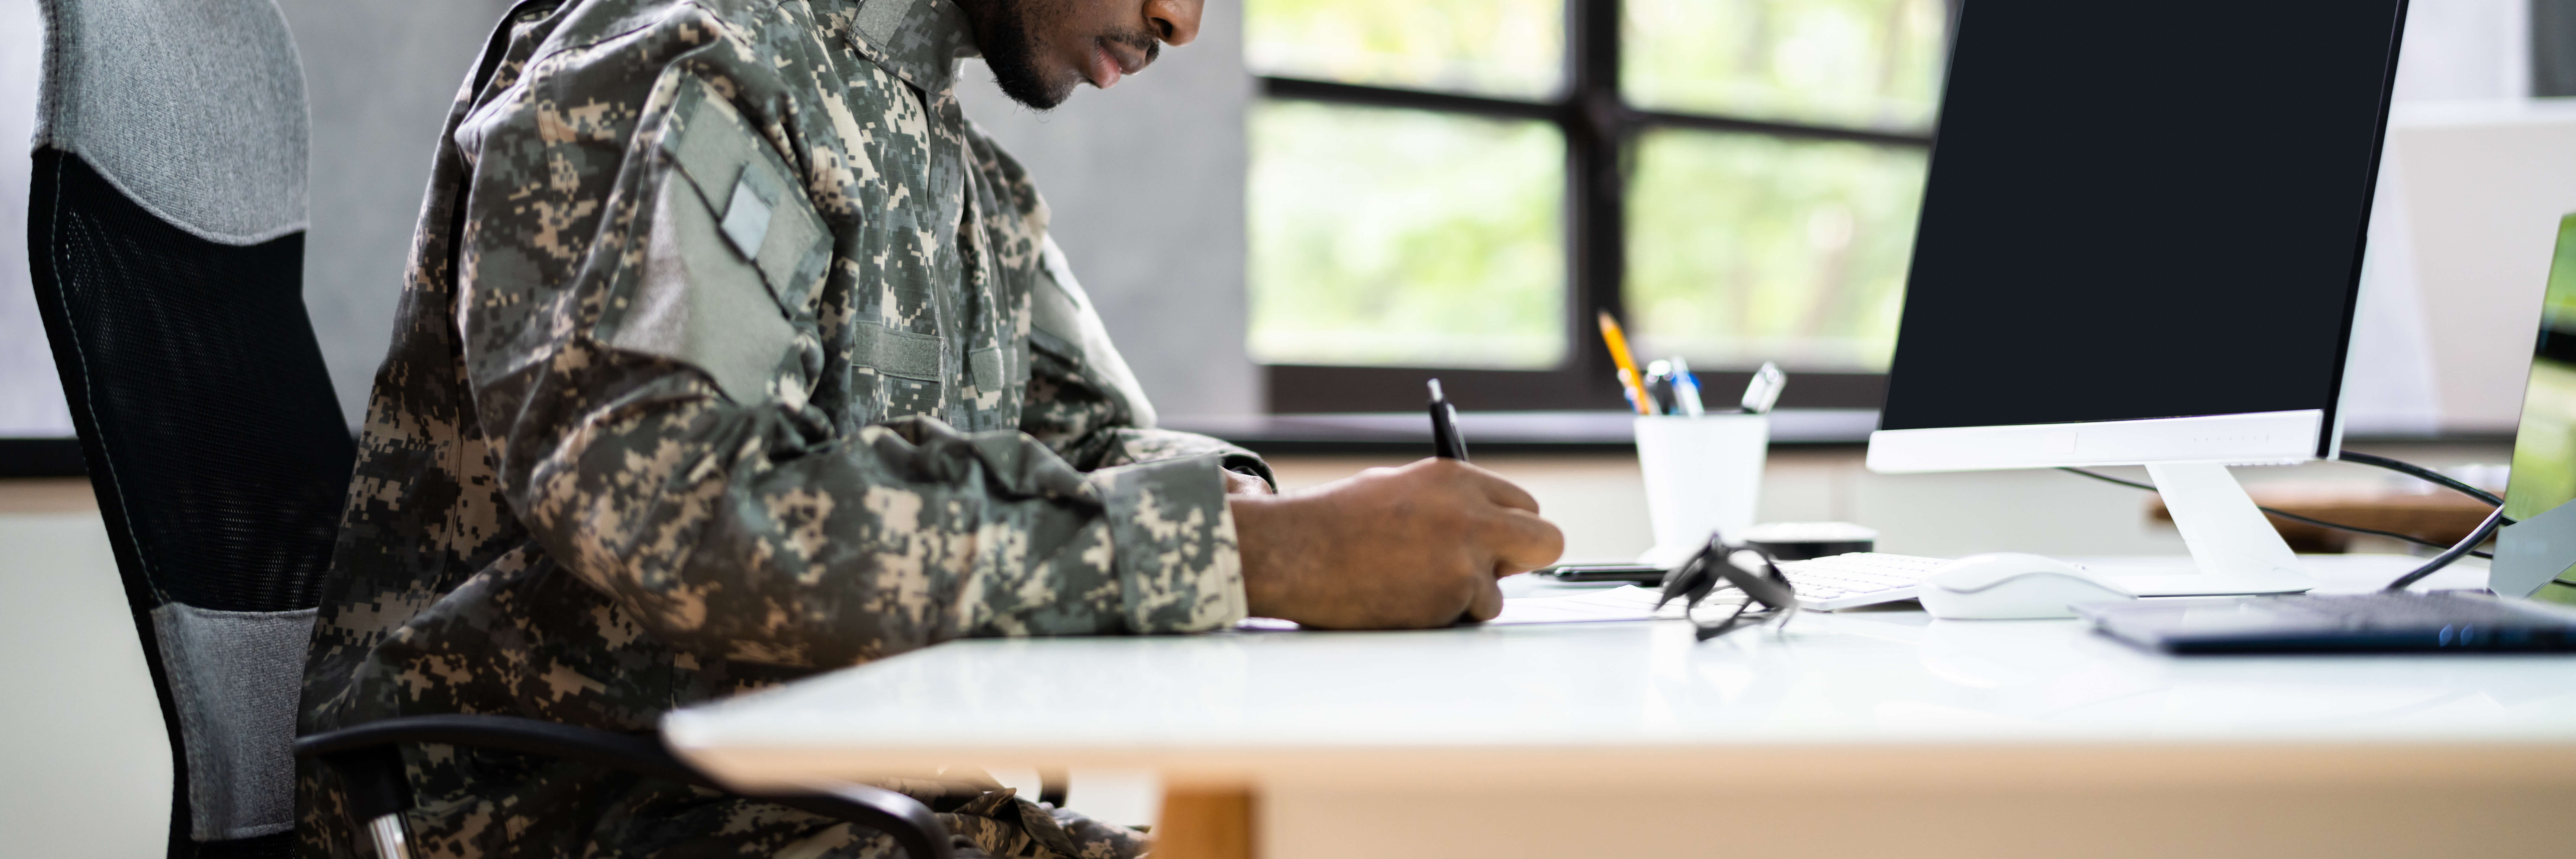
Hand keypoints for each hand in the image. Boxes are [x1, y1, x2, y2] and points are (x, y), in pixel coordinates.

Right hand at [1229, 458, 1563, 628]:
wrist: (1295, 552)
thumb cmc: (1335, 522)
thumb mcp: (1400, 489)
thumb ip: (1449, 504)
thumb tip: (1483, 527)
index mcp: (1457, 479)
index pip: (1524, 504)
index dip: (1510, 527)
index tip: (1496, 542)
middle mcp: (1472, 514)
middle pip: (1546, 540)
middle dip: (1525, 559)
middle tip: (1493, 570)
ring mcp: (1466, 558)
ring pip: (1498, 592)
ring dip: (1467, 597)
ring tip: (1413, 586)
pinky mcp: (1452, 597)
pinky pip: (1466, 616)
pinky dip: (1441, 617)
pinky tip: (1401, 599)